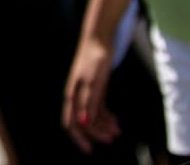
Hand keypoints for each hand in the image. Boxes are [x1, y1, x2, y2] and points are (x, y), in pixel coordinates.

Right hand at [62, 37, 119, 152]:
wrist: (99, 38)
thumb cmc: (94, 58)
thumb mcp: (94, 82)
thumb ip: (89, 102)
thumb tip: (83, 122)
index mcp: (73, 94)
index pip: (71, 122)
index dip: (79, 138)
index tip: (89, 150)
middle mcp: (77, 95)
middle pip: (83, 121)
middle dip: (96, 133)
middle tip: (111, 139)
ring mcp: (85, 91)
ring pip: (92, 115)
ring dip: (104, 125)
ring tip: (117, 130)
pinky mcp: (94, 87)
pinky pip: (98, 107)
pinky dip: (106, 116)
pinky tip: (115, 120)